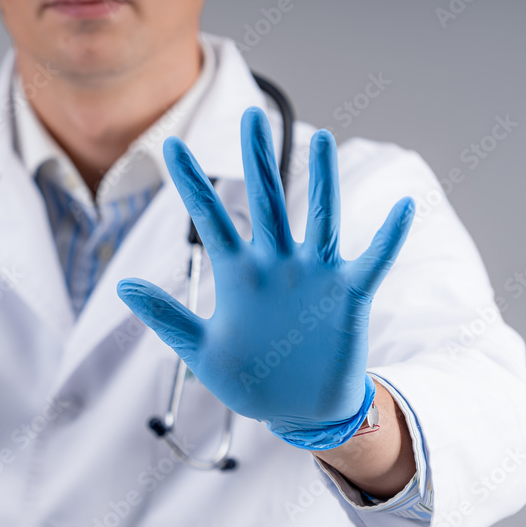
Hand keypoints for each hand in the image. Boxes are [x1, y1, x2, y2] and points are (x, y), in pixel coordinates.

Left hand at [117, 108, 413, 449]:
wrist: (297, 410)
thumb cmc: (250, 380)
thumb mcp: (201, 350)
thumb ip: (166, 316)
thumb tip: (122, 287)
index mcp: (239, 275)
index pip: (210, 219)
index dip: (191, 183)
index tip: (168, 146)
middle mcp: (277, 265)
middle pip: (267, 201)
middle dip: (258, 159)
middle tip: (252, 115)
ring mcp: (315, 276)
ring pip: (321, 218)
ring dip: (323, 181)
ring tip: (321, 140)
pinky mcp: (348, 295)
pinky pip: (373, 260)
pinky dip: (388, 237)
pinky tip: (402, 207)